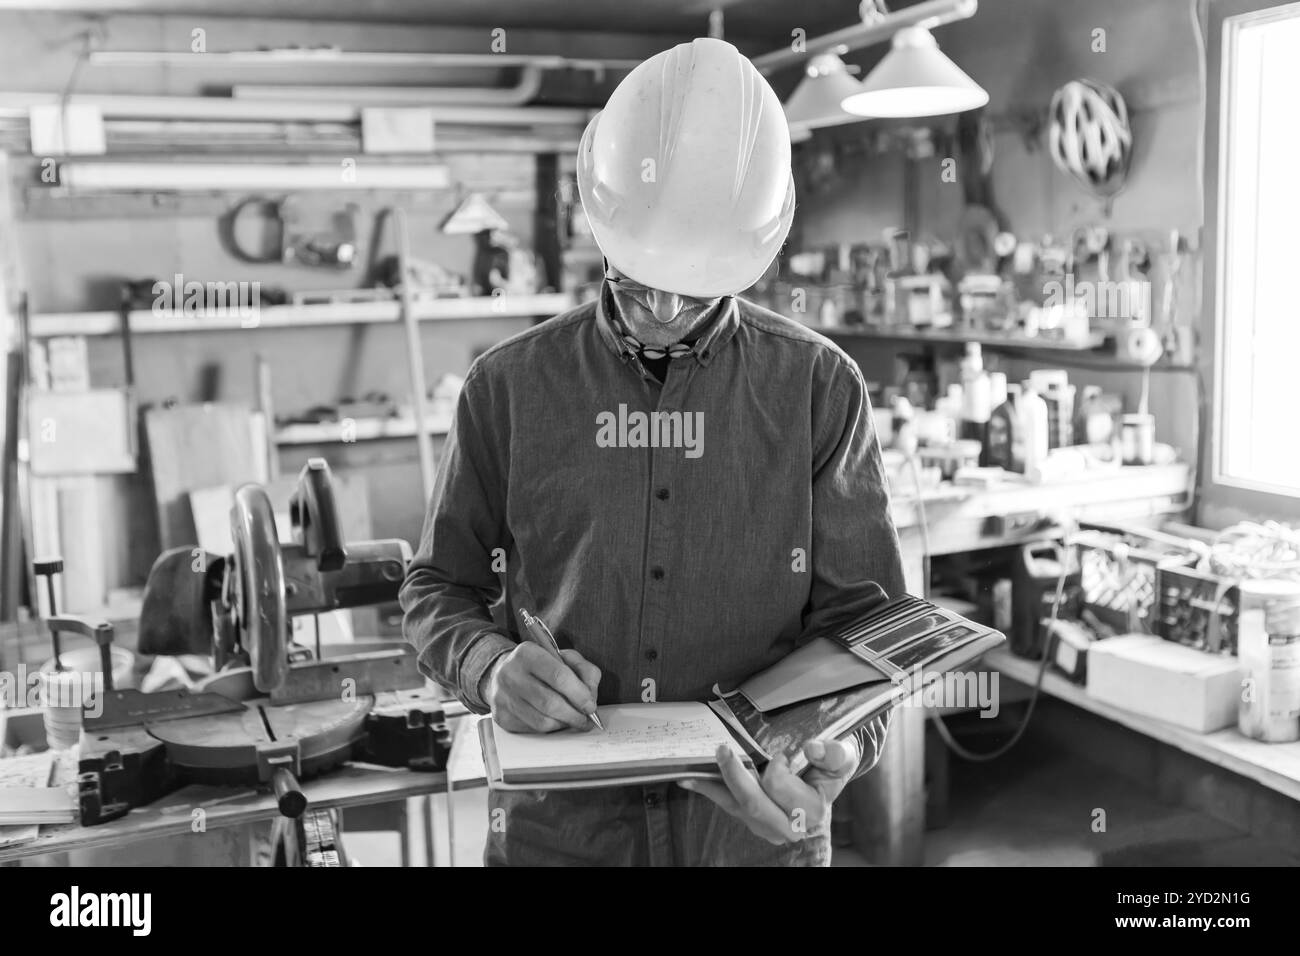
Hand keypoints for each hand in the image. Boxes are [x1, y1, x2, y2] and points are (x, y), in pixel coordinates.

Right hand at [484, 643, 600, 733]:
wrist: (505, 673)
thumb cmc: (542, 666)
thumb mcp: (565, 658)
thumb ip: (585, 671)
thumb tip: (591, 697)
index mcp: (527, 653)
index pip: (558, 676)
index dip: (579, 694)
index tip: (591, 705)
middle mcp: (510, 674)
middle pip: (549, 703)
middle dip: (574, 715)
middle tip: (587, 719)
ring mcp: (503, 697)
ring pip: (542, 721)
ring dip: (564, 724)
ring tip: (574, 720)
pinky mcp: (502, 716)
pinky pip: (532, 729)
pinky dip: (550, 728)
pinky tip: (556, 721)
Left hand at [679, 736, 860, 844]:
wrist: (827, 774)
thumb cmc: (832, 763)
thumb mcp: (844, 754)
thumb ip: (835, 753)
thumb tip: (812, 747)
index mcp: (813, 811)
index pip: (783, 792)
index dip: (778, 772)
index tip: (782, 754)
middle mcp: (789, 826)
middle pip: (754, 804)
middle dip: (735, 776)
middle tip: (723, 749)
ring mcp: (766, 825)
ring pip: (736, 806)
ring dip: (714, 784)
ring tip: (693, 767)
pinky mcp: (751, 818)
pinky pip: (726, 804)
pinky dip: (707, 789)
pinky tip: (688, 779)